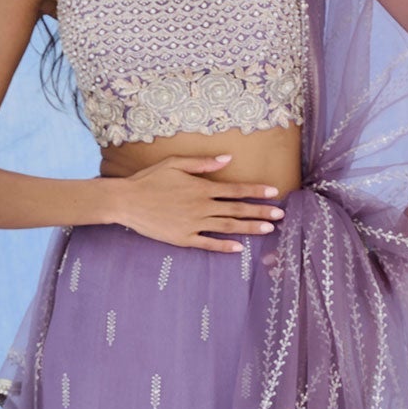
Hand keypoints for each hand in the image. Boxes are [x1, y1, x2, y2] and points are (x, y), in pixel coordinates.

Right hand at [101, 154, 286, 253]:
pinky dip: (223, 246)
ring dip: (249, 228)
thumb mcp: (175, 163)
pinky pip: (207, 244)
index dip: (256, 190)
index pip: (236, 189)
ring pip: (227, 227)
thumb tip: (228, 159)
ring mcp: (193, 224)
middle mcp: (201, 206)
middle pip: (237, 210)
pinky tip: (238, 249)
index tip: (274, 192)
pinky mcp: (183, 238)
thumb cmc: (150, 179)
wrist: (127, 201)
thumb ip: (203, 163)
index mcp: (201, 188)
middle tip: (280, 215)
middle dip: (261, 212)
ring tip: (267, 230)